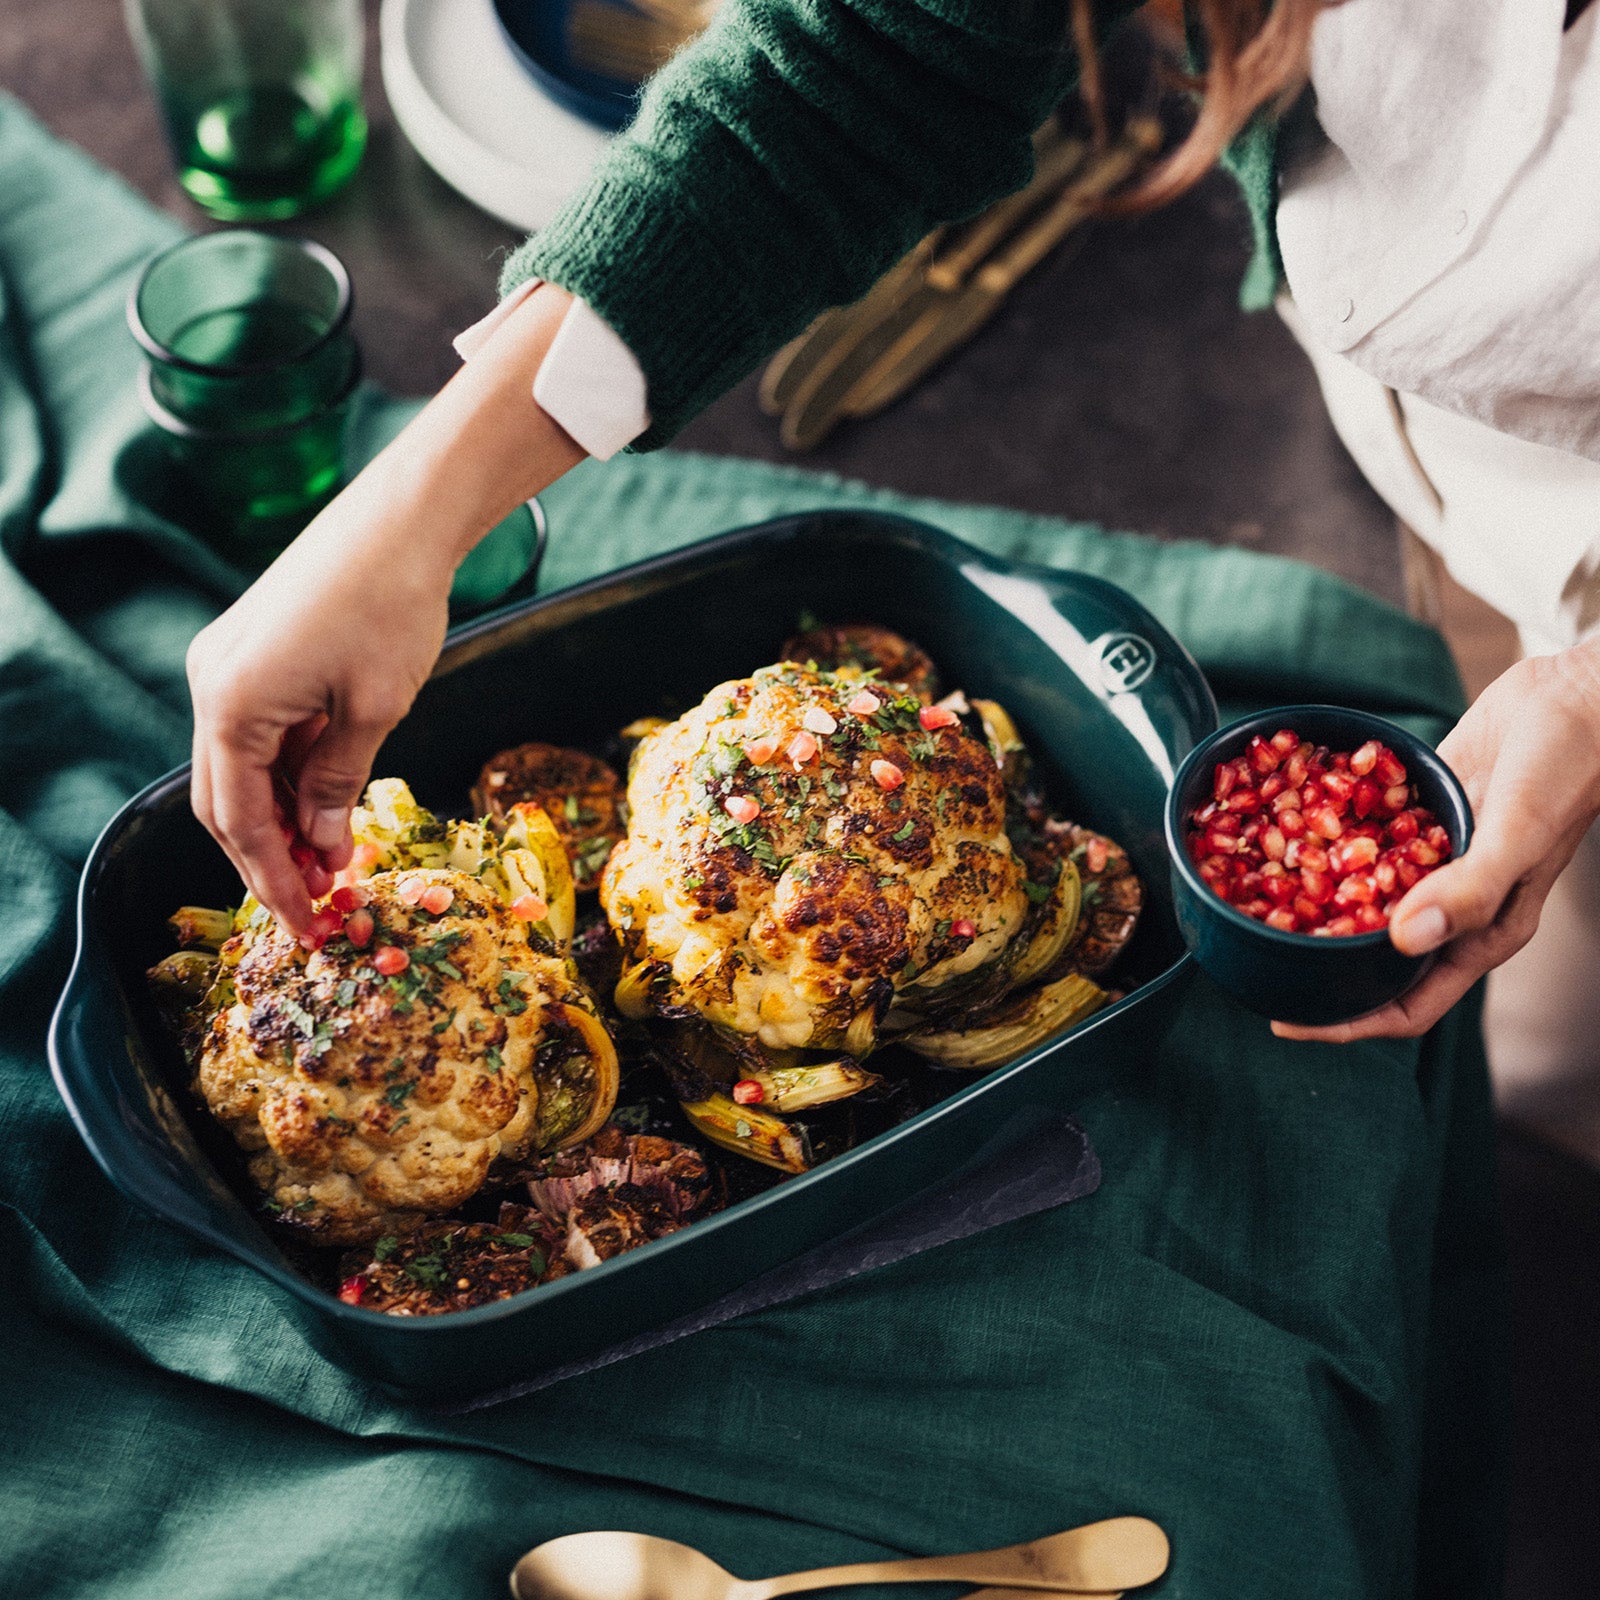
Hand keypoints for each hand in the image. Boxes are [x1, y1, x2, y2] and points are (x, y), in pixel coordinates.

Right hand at [187, 285, 583, 936]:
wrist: (400, 521)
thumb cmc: (394, 609)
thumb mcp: (373, 711)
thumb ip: (338, 784)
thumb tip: (323, 847)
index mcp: (231, 705)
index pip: (240, 821)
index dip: (274, 881)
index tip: (310, 925)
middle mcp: (210, 685)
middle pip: (225, 800)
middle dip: (269, 858)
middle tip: (318, 904)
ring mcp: (225, 664)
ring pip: (240, 768)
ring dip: (280, 818)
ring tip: (331, 863)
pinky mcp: (250, 651)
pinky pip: (257, 731)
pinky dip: (287, 774)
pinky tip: (325, 806)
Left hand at [1274, 643, 1599, 1042]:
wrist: (1577, 698)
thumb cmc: (1566, 768)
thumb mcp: (1518, 832)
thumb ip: (1468, 888)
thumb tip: (1403, 940)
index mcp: (1481, 933)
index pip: (1408, 1005)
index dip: (1348, 1021)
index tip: (1286, 1021)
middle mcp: (1451, 907)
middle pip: (1372, 961)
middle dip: (1316, 965)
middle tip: (1252, 954)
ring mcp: (1431, 863)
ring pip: (1361, 900)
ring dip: (1311, 898)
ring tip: (1252, 893)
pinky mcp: (1418, 820)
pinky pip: (1364, 843)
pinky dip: (1327, 839)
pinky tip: (1284, 827)